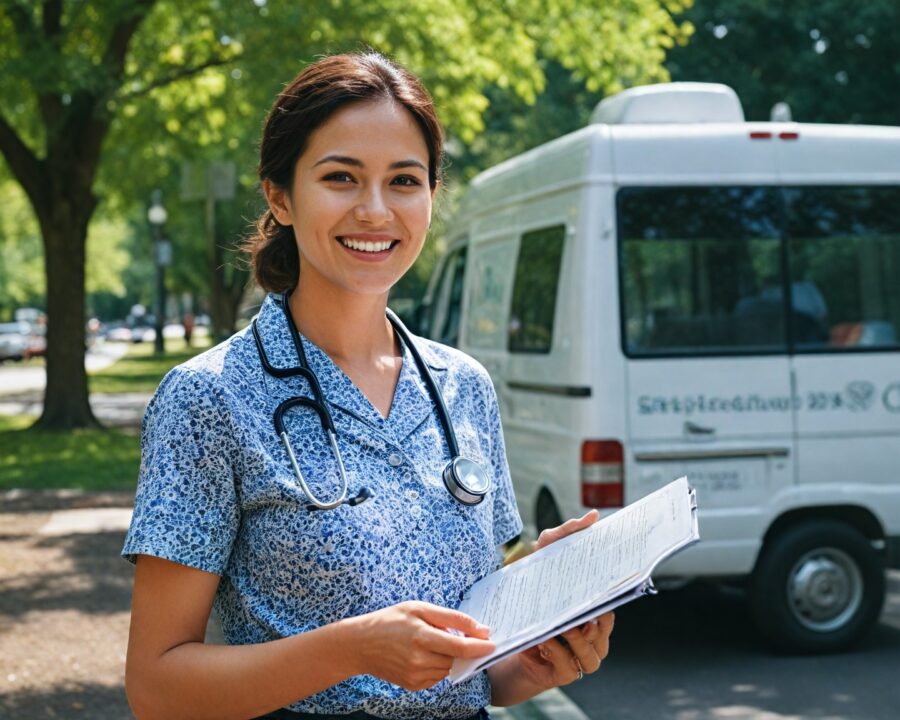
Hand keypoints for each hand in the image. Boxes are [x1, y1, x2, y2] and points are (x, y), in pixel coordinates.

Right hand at [350, 601, 494, 691]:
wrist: (361, 644)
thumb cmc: (391, 620)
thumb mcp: (420, 608)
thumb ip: (453, 618)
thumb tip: (482, 629)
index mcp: (422, 636)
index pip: (460, 647)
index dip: (480, 647)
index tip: (494, 643)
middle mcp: (419, 660)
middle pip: (456, 658)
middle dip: (460, 648)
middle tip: (447, 633)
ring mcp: (416, 675)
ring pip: (448, 668)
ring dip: (448, 656)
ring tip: (430, 642)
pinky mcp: (413, 685)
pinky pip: (437, 677)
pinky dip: (437, 665)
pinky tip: (423, 654)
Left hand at [522, 511, 612, 689]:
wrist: (499, 636)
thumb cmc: (529, 594)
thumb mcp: (542, 557)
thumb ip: (565, 534)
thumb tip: (593, 516)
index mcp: (593, 609)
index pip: (611, 601)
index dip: (613, 591)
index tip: (609, 578)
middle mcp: (593, 634)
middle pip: (605, 626)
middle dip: (597, 615)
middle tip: (586, 603)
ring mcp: (580, 656)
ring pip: (592, 651)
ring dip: (578, 638)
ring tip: (565, 624)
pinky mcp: (562, 673)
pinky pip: (567, 665)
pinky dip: (557, 652)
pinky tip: (543, 639)